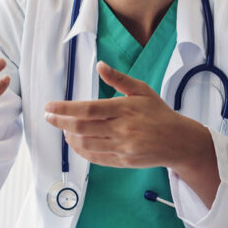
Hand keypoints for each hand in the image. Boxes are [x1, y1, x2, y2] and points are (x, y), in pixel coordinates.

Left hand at [43, 61, 191, 168]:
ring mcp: (121, 147)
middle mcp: (121, 129)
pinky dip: (80, 150)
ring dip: (68, 136)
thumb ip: (118, 79)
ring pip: (85, 144)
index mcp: (124, 109)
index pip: (88, 108)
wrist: (179, 142)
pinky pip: (94, 157)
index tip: (49, 106)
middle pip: (81, 127)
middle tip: (48, 116)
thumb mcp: (142, 90)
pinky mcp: (122, 162)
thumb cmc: (158, 113)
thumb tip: (100, 66)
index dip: (64, 108)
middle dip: (59, 121)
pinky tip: (74, 141)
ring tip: (62, 127)